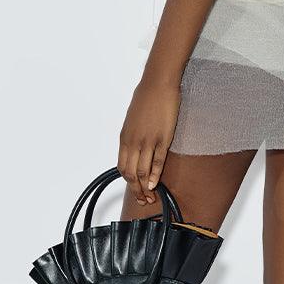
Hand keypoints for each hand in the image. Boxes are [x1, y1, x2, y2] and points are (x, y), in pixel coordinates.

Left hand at [118, 76, 180, 204]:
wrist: (157, 84)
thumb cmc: (146, 99)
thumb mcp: (133, 120)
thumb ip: (133, 137)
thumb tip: (134, 149)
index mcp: (125, 138)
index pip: (122, 167)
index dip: (128, 182)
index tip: (135, 190)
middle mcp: (133, 141)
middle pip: (130, 173)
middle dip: (135, 190)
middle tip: (143, 199)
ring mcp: (147, 141)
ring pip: (142, 171)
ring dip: (145, 187)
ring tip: (150, 196)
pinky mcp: (161, 138)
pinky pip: (156, 162)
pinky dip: (155, 175)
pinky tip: (155, 184)